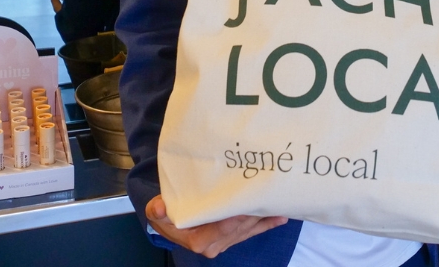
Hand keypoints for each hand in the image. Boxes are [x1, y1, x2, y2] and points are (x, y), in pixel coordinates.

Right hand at [146, 195, 286, 257]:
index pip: (223, 226)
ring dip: (264, 217)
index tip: (251, 197)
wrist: (170, 224)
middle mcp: (214, 245)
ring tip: (281, 203)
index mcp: (198, 240)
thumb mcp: (157, 211)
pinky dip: (266, 224)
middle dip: (255, 211)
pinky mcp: (232, 239)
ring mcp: (225, 243)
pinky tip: (281, 217)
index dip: (238, 213)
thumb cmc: (166, 215)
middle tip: (270, 193)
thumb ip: (158, 209)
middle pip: (240, 227)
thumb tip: (158, 207)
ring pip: (248, 229)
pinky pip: (252, 232)